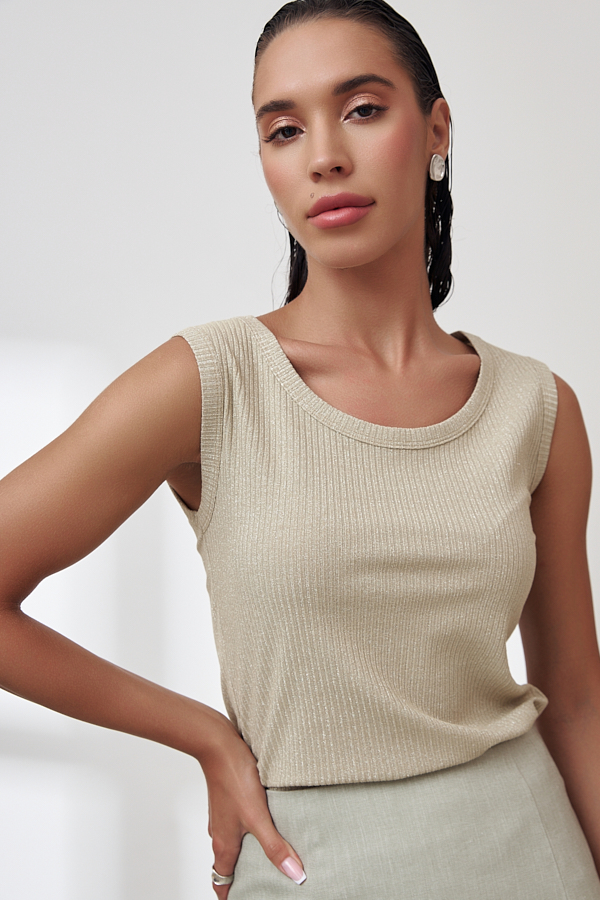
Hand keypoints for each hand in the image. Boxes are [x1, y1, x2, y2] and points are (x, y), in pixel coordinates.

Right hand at [200, 716, 305, 896]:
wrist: (218, 745)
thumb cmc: (234, 779)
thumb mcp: (258, 817)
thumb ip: (275, 847)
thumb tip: (294, 875)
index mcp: (223, 845)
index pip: (222, 882)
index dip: (232, 896)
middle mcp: (219, 834)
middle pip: (228, 865)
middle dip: (243, 877)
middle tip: (264, 883)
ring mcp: (223, 816)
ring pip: (234, 844)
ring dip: (248, 853)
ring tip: (272, 854)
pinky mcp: (230, 800)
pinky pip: (238, 824)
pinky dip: (251, 831)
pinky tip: (269, 822)